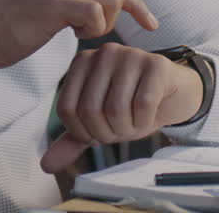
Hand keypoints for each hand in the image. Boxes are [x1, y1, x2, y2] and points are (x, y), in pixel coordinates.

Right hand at [0, 0, 157, 70]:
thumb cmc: (15, 25)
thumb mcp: (52, 2)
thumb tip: (110, 4)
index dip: (136, 3)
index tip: (151, 23)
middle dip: (121, 16)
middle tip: (96, 33)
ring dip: (104, 24)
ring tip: (78, 32)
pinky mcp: (53, 3)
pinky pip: (95, 14)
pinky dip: (92, 30)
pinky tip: (71, 33)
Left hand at [40, 42, 203, 173]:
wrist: (172, 95)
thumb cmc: (131, 105)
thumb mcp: (100, 123)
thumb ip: (74, 139)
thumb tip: (46, 165)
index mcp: (82, 62)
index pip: (67, 109)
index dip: (83, 133)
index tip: (98, 132)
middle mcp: (104, 52)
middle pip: (90, 110)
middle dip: (107, 133)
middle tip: (120, 131)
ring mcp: (131, 55)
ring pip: (116, 109)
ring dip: (127, 130)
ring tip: (134, 123)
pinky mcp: (156, 64)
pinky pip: (143, 105)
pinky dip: (145, 122)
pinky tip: (149, 116)